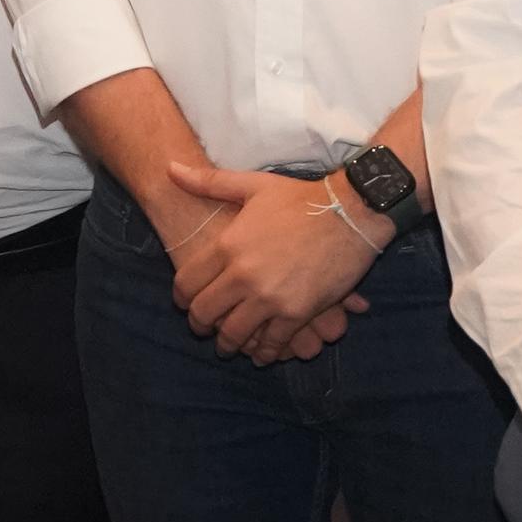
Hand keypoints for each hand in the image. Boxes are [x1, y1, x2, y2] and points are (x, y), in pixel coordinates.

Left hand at [165, 161, 375, 364]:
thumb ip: (208, 182)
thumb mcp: (251, 186)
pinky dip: (264, 352)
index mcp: (227, 246)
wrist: (351, 212)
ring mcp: (269, 298)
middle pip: (204, 314)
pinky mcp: (297, 313)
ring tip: (229, 345)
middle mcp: (242, 276)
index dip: (181, 299)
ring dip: (228, 344)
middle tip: (204, 329)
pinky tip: (262, 353)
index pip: (186, 284)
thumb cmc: (300, 198)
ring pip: (234, 334)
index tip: (185, 303)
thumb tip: (170, 168)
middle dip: (200, 325)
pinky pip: (271, 343)